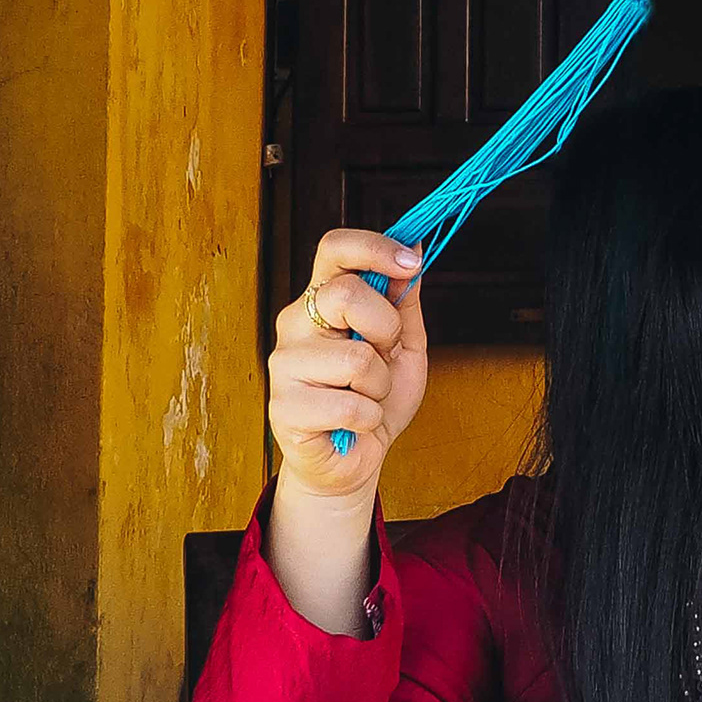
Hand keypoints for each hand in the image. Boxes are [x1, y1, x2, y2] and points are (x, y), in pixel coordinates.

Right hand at [265, 229, 426, 631]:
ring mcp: (284, 365)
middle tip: (383, 356)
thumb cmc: (376, 397)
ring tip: (365, 398)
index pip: (334, 248)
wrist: (355, 460)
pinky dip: (368, 418)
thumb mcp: (404, 343)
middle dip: (385, 329)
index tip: (410, 263)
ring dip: (379, 385)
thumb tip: (418, 242)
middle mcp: (295, 324)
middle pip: (345, 294)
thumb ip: (405, 299)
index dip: (373, 247)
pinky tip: (353, 425)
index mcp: (322, 298)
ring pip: (356, 358)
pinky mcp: (283, 408)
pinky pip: (350, 405)